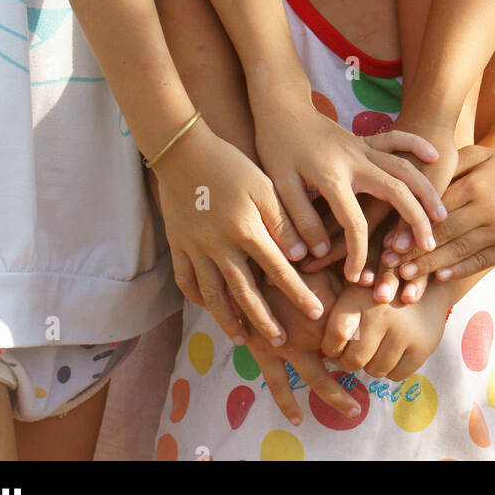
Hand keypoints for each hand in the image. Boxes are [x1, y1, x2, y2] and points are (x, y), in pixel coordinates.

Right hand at [153, 121, 324, 346]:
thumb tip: (302, 256)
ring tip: (242, 339)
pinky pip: (185, 280)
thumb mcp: (263, 186)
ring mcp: (195, 248)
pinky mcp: (177, 245)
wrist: (182, 151)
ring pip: (213, 295)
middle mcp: (219, 246)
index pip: (278, 271)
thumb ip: (282, 222)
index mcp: (246, 230)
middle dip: (264, 320)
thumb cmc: (230, 164)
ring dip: (229, 319)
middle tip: (281, 342)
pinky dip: (196, 298)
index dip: (299, 293)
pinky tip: (208, 308)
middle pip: (245, 293)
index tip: (317, 312)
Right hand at [246, 270, 359, 425]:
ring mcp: (284, 346)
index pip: (351, 334)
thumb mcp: (319, 266)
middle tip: (370, 394)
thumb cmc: (284, 261)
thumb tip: (370, 282)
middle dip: (358, 374)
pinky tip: (297, 419)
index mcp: (322, 311)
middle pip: (342, 360)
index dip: (364, 338)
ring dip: (335, 396)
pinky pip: (276, 382)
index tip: (374, 343)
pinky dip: (287, 402)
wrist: (240, 264)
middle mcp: (306, 334)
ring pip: (315, 379)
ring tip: (353, 410)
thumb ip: (342, 281)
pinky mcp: (261, 351)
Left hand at [253, 105, 445, 282]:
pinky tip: (434, 155)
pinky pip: (396, 139)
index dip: (357, 252)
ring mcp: (363, 148)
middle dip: (414, 220)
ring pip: (403, 167)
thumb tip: (316, 252)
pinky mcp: (365, 140)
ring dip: (425, 190)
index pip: (354, 221)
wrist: (281, 107)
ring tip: (442, 216)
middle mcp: (354, 160)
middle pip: (395, 190)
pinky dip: (415, 144)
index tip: (355, 276)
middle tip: (428, 246)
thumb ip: (299, 220)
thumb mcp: (279, 186)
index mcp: (331, 176)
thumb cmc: (277, 149)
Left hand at [320, 280, 453, 380]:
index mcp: (360, 297)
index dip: (330, 347)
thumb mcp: (353, 286)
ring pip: (375, 370)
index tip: (333, 345)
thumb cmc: (376, 286)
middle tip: (354, 350)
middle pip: (354, 360)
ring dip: (371, 365)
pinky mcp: (422, 347)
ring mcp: (404, 332)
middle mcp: (382, 314)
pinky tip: (391, 351)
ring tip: (374, 347)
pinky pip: (396, 375)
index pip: (336, 335)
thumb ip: (331, 301)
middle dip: (350, 360)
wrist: (424, 281)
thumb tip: (309, 303)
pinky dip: (391, 369)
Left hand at [393, 145, 494, 282]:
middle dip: (414, 252)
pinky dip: (458, 271)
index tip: (388, 241)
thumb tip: (415, 181)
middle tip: (388, 264)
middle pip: (443, 235)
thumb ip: (447, 167)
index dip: (410, 227)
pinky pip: (479, 262)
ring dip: (430, 266)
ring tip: (405, 277)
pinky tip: (438, 278)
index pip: (436, 211)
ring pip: (458, 252)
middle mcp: (486, 211)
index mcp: (474, 186)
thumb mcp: (475, 156)